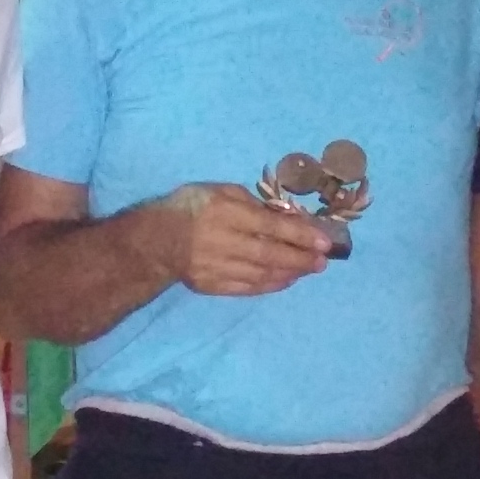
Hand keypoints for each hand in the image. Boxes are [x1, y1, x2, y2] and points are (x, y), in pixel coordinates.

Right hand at [145, 184, 337, 298]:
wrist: (155, 240)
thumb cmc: (191, 207)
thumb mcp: (220, 191)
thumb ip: (252, 203)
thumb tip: (283, 217)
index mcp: (224, 212)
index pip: (270, 225)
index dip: (300, 234)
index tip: (324, 240)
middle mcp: (222, 241)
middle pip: (269, 253)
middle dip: (300, 258)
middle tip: (323, 261)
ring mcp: (216, 266)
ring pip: (261, 273)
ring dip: (289, 273)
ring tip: (307, 270)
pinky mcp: (212, 285)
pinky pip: (247, 287)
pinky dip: (270, 285)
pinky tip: (285, 280)